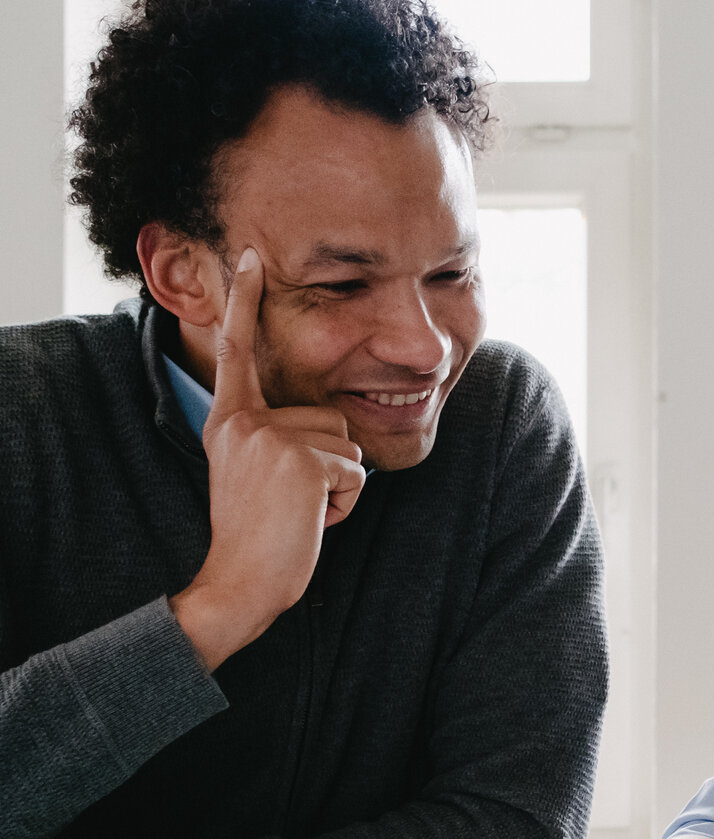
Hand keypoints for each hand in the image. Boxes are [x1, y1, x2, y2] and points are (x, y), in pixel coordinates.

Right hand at [169, 247, 365, 669]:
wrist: (239, 583)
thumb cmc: (257, 538)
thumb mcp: (257, 477)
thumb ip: (280, 442)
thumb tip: (334, 431)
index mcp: (231, 421)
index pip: (240, 352)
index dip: (245, 302)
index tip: (251, 255)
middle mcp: (245, 422)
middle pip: (333, 419)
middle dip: (331, 467)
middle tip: (290, 502)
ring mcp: (271, 439)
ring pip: (350, 448)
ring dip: (340, 487)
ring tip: (298, 512)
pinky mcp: (301, 462)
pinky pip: (357, 475)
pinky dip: (344, 505)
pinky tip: (310, 521)